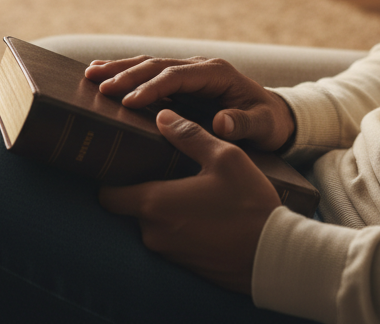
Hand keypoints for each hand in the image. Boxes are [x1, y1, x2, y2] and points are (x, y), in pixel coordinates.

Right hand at [85, 55, 295, 150]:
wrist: (275, 115)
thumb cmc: (268, 122)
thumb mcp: (263, 125)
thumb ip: (244, 124)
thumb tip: (221, 122)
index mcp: (216, 73)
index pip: (178, 76)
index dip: (153, 87)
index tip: (129, 101)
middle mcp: (200, 67)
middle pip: (158, 65)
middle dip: (127, 75)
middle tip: (98, 87)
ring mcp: (189, 72)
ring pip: (150, 65)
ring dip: (120, 69)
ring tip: (89, 75)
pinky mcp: (181, 81)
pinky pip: (150, 73)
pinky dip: (126, 72)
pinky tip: (102, 72)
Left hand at [98, 109, 281, 292]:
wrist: (271, 255)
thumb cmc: (248, 203)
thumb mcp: (225, 158)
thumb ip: (190, 136)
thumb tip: (162, 115)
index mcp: (156, 203)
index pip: (107, 194)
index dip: (111, 175)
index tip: (122, 158)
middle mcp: (153, 231)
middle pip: (130, 205)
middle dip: (140, 185)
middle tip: (159, 162)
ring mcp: (167, 251)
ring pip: (150, 221)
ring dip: (161, 204)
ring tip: (184, 181)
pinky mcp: (182, 263)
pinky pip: (168, 236)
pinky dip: (176, 221)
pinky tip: (199, 206)